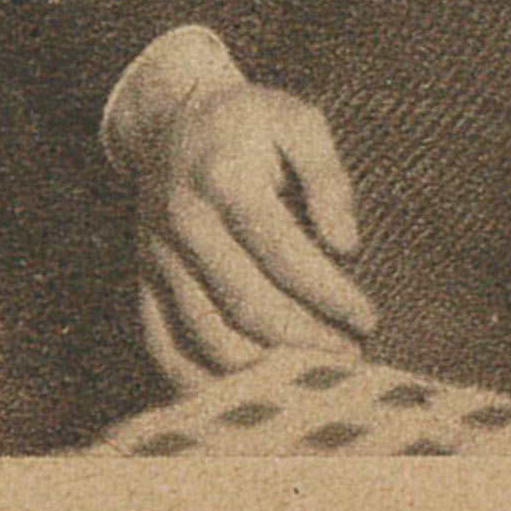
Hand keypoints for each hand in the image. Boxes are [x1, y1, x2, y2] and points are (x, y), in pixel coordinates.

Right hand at [129, 79, 376, 391]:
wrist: (170, 121)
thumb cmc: (251, 121)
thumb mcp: (300, 121)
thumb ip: (329, 177)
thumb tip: (348, 247)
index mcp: (225, 178)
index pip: (283, 253)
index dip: (328, 293)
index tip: (368, 318)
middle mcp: (183, 223)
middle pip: (245, 304)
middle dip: (304, 340)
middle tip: (350, 359)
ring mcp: (156, 258)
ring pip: (206, 335)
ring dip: (262, 367)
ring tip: (312, 374)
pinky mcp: (142, 281)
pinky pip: (164, 345)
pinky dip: (202, 379)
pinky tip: (247, 390)